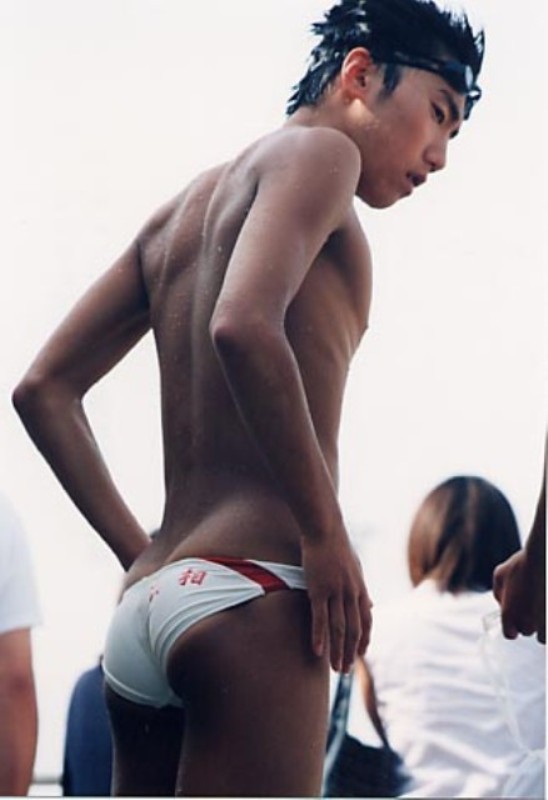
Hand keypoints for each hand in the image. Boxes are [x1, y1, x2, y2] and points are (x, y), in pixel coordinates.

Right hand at [301, 534, 372, 672]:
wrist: (325, 529)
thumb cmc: (338, 547)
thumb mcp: (357, 568)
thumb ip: (362, 590)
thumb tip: (370, 605)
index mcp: (360, 589)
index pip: (366, 621)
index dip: (364, 640)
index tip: (360, 655)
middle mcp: (351, 594)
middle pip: (353, 630)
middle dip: (350, 653)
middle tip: (346, 671)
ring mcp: (335, 592)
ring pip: (339, 629)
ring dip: (337, 651)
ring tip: (335, 669)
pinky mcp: (318, 590)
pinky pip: (320, 618)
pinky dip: (319, 636)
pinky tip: (318, 652)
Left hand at [493, 550, 545, 643]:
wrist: (545, 559)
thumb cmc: (524, 563)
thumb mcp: (501, 573)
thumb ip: (498, 592)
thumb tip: (502, 603)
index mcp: (508, 613)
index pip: (509, 634)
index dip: (513, 627)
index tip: (517, 619)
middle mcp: (526, 622)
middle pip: (526, 631)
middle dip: (528, 621)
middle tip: (532, 605)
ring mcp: (542, 624)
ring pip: (542, 635)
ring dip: (542, 626)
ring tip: (541, 608)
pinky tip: (546, 612)